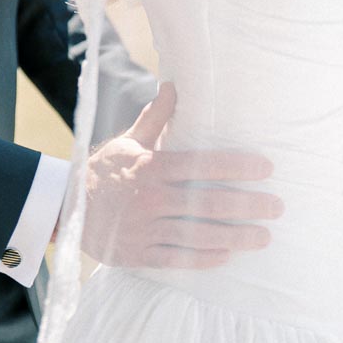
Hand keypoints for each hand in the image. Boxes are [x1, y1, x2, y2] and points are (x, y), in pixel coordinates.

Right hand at [83, 83, 282, 268]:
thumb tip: (174, 84)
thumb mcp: (128, 141)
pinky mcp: (139, 254)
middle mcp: (150, 198)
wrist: (65, 209)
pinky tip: (228, 255)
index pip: (201, 165)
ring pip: (199, 235)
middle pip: (208, 204)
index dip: (236, 167)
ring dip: (236, 237)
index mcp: (150, 167)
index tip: (266, 168)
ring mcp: (145, 229)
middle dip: (248, 206)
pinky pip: (178, 259)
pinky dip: (205, 258)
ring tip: (264, 237)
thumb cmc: (103, 171)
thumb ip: (155, 117)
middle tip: (277, 207)